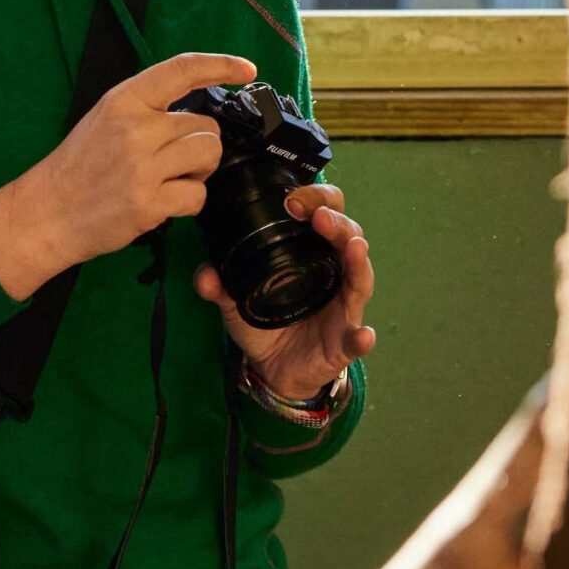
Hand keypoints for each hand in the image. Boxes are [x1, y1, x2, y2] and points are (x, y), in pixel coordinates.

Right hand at [0, 51, 255, 298]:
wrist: (46, 212)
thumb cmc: (79, 165)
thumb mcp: (106, 119)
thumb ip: (148, 109)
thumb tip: (198, 110)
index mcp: (124, 100)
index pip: (183, 70)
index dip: (221, 65)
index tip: (247, 69)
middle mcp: (135, 128)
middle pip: (206, 125)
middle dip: (201, 144)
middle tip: (177, 161)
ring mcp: (142, 166)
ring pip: (208, 155)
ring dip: (200, 170)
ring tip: (174, 179)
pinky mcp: (149, 204)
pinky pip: (197, 195)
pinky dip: (189, 201)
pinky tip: (165, 203)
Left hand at [196, 181, 376, 403]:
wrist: (274, 369)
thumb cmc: (266, 321)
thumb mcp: (237, 300)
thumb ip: (220, 285)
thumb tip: (205, 275)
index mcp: (313, 254)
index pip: (325, 213)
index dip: (315, 199)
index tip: (292, 200)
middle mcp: (335, 273)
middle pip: (349, 237)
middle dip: (338, 223)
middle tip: (319, 216)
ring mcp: (344, 307)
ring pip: (360, 280)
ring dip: (358, 263)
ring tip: (356, 248)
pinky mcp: (343, 343)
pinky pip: (356, 340)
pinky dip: (361, 338)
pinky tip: (363, 335)